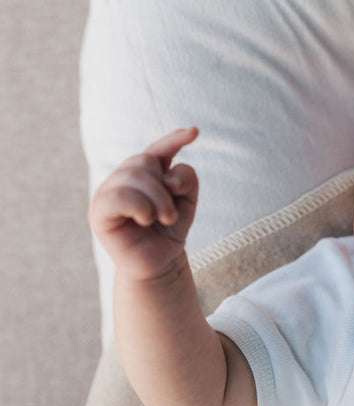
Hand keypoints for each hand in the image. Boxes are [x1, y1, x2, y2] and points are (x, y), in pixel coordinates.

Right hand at [89, 127, 199, 280]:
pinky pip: (118, 196)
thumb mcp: (187, 202)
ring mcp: (107, 193)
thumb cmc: (168, 231)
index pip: (157, 150)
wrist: (158, 263)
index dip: (174, 139)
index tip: (194, 132)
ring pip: (133, 176)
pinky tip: (145, 219)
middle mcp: (122, 178)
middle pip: (144, 161)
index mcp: (143, 173)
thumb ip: (186, 179)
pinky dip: (139, 206)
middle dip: (166, 188)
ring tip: (162, 220)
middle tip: (170, 215)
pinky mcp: (98, 211)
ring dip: (158, 200)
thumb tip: (170, 175)